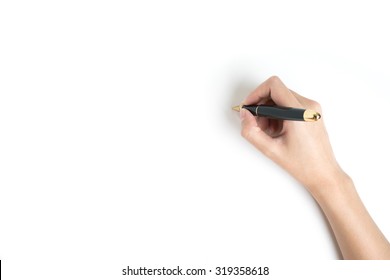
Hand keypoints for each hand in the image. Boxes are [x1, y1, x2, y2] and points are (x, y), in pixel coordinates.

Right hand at [240, 76, 346, 194]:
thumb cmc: (303, 165)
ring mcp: (312, 108)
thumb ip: (251, 131)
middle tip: (256, 124)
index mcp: (300, 112)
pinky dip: (278, 114)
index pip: (273, 86)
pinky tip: (277, 131)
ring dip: (269, 111)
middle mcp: (308, 106)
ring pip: (281, 98)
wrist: (323, 174)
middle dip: (261, 106)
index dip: (256, 94)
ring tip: (268, 131)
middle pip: (276, 91)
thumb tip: (244, 115)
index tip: (248, 107)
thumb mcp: (270, 150)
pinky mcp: (311, 113)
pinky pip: (289, 104)